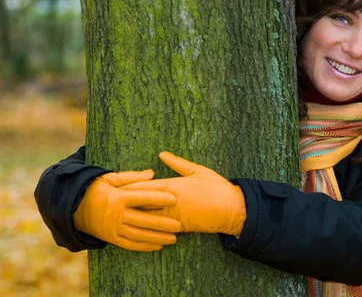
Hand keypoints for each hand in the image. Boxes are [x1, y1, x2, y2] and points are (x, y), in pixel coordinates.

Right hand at [73, 170, 181, 251]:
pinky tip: (158, 246)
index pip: (141, 197)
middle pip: (143, 219)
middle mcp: (116, 214)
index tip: (174, 198)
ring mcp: (113, 228)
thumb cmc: (95, 189)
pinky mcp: (111, 238)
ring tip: (174, 238)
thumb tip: (152, 173)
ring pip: (138, 234)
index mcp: (118, 197)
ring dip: (156, 237)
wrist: (72, 207)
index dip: (158, 198)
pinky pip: (129, 244)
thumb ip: (131, 177)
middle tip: (179, 224)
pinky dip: (144, 246)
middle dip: (162, 223)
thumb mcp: (110, 178)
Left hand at [122, 152, 245, 236]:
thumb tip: (161, 154)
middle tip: (107, 201)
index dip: (128, 186)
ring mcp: (174, 216)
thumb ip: (178, 163)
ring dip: (132, 216)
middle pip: (142, 202)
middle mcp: (171, 201)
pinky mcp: (179, 228)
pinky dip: (146, 228)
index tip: (113, 185)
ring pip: (148, 217)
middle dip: (125, 202)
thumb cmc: (217, 187)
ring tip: (115, 216)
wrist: (232, 210)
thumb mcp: (198, 170)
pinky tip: (135, 229)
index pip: (145, 185)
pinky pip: (159, 228)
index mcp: (174, 185)